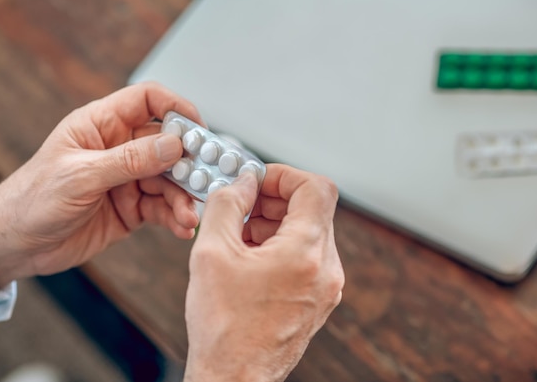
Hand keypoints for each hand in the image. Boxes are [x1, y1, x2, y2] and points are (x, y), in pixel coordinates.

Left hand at [0, 82, 202, 288]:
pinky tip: (181, 227)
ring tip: (189, 215)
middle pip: (167, 144)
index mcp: (101, 126)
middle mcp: (119, 149)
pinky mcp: (131, 207)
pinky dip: (175, 216)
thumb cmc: (32, 200)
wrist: (14, 245)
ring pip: (170, 180)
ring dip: (183, 197)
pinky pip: (163, 207)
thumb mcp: (81, 176)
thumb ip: (129, 160)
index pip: (148, 101)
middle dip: (188, 162)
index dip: (176, 108)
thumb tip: (173, 145)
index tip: (198, 129)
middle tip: (203, 180)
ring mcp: (127, 179)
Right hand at [184, 164, 343, 381]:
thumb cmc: (224, 329)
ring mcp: (325, 287)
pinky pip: (306, 256)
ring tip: (238, 235)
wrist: (234, 379)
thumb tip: (242, 182)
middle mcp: (326, 269)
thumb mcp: (211, 251)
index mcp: (306, 253)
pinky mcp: (317, 300)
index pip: (315, 187)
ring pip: (308, 232)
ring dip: (275, 223)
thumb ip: (227, 203)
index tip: (258, 180)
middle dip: (273, 200)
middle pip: (311, 209)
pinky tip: (248, 256)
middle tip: (241, 205)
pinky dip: (280, 245)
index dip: (284, 175)